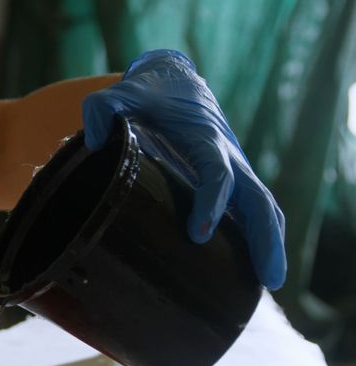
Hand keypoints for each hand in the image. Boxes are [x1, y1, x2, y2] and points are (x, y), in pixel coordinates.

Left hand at [82, 49, 285, 289]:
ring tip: (270, 282)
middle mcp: (228, 156)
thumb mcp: (121, 95)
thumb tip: (94, 139)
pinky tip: (255, 270)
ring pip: (263, 208)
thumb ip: (103, 109)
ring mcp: (233, 169)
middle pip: (258, 199)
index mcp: (205, 139)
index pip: (218, 174)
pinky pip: (253, 210)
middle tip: (269, 278)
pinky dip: (262, 236)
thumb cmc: (146, 95)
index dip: (212, 202)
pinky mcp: (230, 180)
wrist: (174, 83)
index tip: (198, 233)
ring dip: (270, 243)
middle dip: (265, 237)